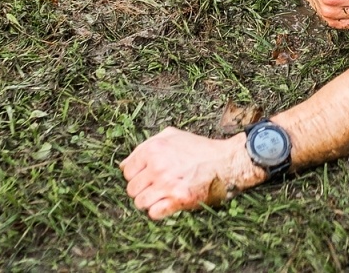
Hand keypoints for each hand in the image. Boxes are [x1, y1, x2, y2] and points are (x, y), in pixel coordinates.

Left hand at [120, 127, 263, 218]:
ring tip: (161, 196)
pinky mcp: (178, 200)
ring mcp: (167, 184)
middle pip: (131, 189)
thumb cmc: (198, 149)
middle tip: (155, 186)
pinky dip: (158, 211)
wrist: (225, 162)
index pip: (126, 171)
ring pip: (140, 203)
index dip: (135, 175)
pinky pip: (154, 213)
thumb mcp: (172, 136)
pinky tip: (167, 203)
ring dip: (149, 201)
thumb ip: (146, 146)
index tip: (146, 176)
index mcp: (154, 149)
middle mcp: (158, 167)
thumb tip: (123, 164)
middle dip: (142, 189)